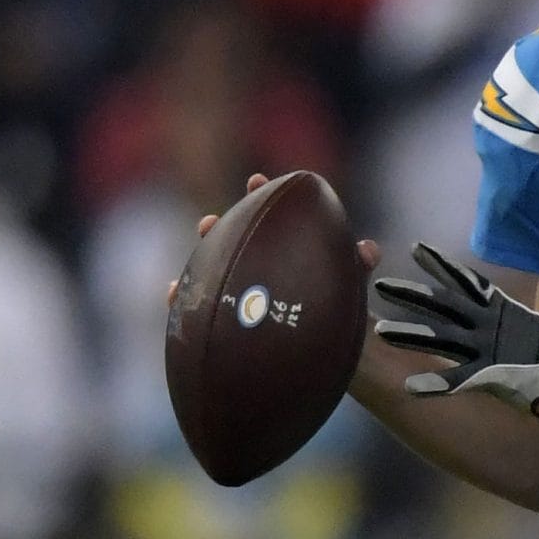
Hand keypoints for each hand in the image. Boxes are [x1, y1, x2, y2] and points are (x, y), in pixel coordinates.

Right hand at [165, 171, 380, 307]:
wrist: (335, 357)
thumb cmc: (341, 313)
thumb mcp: (351, 286)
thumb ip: (357, 264)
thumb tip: (367, 250)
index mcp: (282, 251)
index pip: (267, 215)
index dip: (260, 195)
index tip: (255, 181)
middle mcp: (257, 268)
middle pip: (230, 241)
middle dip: (217, 230)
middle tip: (208, 224)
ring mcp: (241, 294)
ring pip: (210, 272)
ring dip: (196, 265)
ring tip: (183, 271)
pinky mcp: (230, 320)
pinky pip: (202, 308)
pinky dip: (183, 299)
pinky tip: (172, 295)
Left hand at [372, 243, 538, 427]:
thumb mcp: (536, 323)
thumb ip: (518, 314)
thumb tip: (519, 301)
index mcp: (501, 310)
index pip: (465, 281)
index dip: (440, 265)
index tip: (417, 248)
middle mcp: (490, 325)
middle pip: (442, 306)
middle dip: (411, 295)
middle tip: (379, 285)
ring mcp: (489, 350)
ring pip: (441, 339)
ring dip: (410, 335)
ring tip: (380, 332)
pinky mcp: (493, 376)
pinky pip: (459, 381)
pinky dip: (436, 384)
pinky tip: (410, 387)